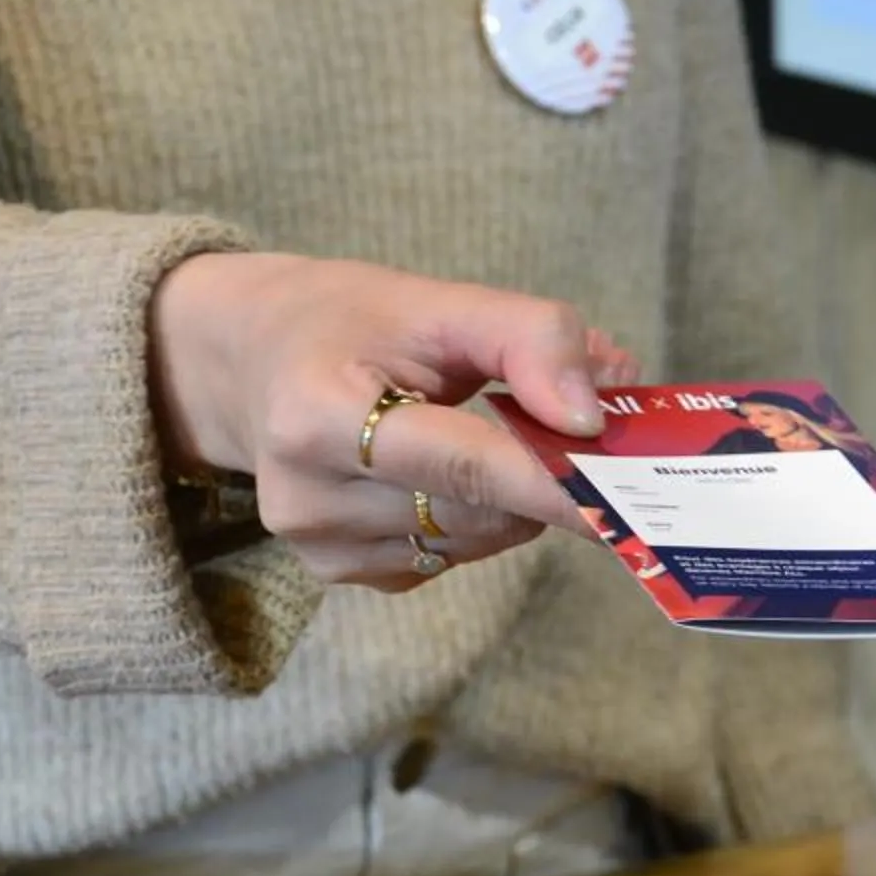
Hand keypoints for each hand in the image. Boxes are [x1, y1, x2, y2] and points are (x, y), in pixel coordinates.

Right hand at [149, 252, 628, 591]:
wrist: (245, 365)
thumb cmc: (343, 323)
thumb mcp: (432, 300)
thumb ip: (527, 338)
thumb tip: (596, 414)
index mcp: (317, 415)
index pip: (464, 465)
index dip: (552, 483)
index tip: (629, 493)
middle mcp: (309, 498)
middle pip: (479, 511)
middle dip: (543, 476)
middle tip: (582, 429)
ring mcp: (322, 549)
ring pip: (476, 542)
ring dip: (514, 499)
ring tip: (494, 433)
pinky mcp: (344, 576)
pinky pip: (450, 559)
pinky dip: (477, 519)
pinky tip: (449, 473)